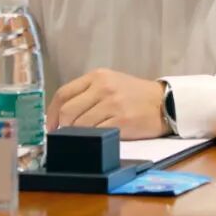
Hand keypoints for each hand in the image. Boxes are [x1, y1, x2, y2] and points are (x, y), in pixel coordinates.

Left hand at [46, 68, 166, 139]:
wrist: (164, 102)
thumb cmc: (135, 95)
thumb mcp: (110, 83)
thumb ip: (88, 93)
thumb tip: (62, 114)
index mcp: (97, 76)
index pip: (64, 93)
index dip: (52, 113)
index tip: (50, 125)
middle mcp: (103, 87)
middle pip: (68, 111)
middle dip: (62, 126)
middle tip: (65, 134)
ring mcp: (112, 104)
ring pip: (80, 124)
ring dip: (77, 134)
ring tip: (83, 136)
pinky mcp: (121, 121)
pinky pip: (96, 133)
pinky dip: (92, 138)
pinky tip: (96, 138)